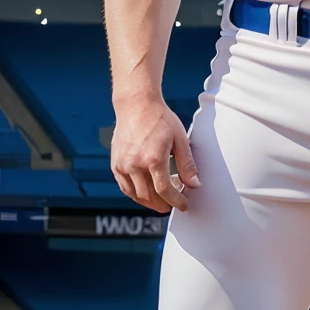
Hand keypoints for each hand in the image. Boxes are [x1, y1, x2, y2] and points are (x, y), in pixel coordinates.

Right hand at [110, 96, 198, 213]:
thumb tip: (194, 184)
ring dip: (150, 203)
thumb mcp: (180, 139)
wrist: (136, 105)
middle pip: (150, 197)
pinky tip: (147, 193)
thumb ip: (187, 164)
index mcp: (153, 158)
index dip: (175, 201)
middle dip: (164, 204)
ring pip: (136, 195)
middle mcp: (135, 164)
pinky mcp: (115, 164)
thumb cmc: (159, 119)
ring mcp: (123, 165)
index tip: (183, 204)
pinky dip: (137, 195)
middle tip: (173, 204)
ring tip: (162, 201)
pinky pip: (125, 188)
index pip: (165, 191)